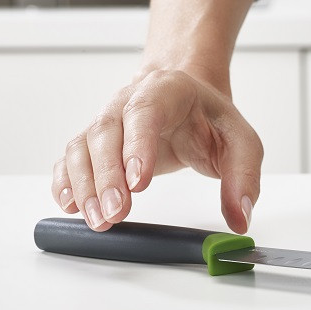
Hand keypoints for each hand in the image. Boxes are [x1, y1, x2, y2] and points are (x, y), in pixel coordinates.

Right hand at [52, 68, 262, 233]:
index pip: (146, 111)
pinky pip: (70, 158)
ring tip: (99, 219)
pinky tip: (72, 205)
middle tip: (116, 212)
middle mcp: (128, 100)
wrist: (190, 102)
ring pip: (82, 146)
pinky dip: (66, 182)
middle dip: (107, 176)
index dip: (137, 145)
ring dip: (85, 185)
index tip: (138, 183)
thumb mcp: (242, 143)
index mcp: (168, 90)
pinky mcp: (94, 142)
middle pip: (106, 132)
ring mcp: (107, 119)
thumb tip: (240, 218)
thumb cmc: (212, 120)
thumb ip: (244, 179)